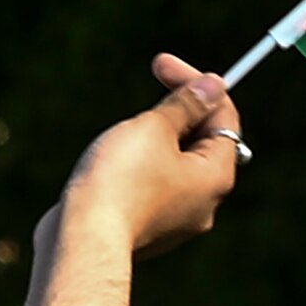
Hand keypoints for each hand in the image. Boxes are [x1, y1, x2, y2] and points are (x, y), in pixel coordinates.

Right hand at [53, 55, 242, 263]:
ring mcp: (176, 221)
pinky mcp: (148, 229)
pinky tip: (111, 164)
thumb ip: (186, 105)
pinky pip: (152, 186)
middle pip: (202, 141)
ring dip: (154, 138)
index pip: (223, 116)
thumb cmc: (119, 181)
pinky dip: (139, 166)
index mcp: (215, 176)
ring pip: (174, 164)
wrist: (81, 241)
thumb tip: (213, 86)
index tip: (161, 64)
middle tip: (142, 95)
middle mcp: (204, 203)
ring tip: (123, 135)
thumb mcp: (154, 128)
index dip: (197, 83)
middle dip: (177, 111)